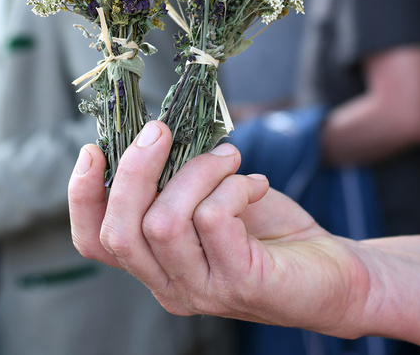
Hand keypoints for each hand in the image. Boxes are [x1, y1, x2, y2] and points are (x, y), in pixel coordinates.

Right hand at [68, 121, 370, 335]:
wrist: (337, 275)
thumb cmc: (270, 232)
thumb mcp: (212, 199)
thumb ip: (178, 179)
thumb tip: (155, 131)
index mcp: (155, 265)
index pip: (93, 243)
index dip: (82, 196)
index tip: (94, 150)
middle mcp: (170, 285)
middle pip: (120, 231)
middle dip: (134, 169)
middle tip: (162, 129)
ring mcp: (203, 290)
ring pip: (163, 223)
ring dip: (195, 171)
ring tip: (228, 156)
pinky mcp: (241, 283)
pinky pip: (214, 219)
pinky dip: (232, 186)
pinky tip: (255, 183)